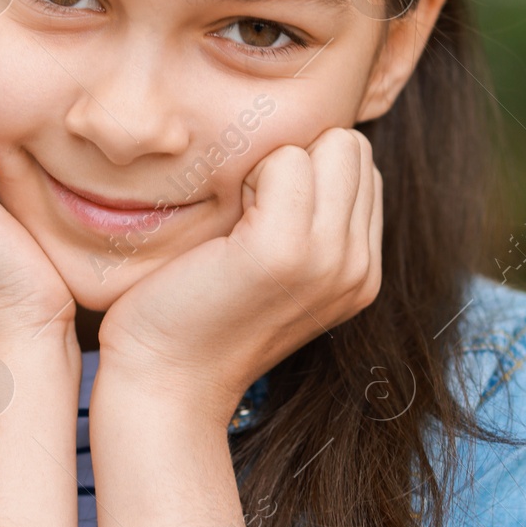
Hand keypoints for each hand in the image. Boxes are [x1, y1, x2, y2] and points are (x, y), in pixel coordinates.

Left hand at [96, 126, 382, 426]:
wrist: (164, 382)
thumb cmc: (197, 314)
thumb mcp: (273, 268)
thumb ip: (307, 219)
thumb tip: (307, 148)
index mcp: (361, 272)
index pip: (360, 167)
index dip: (307, 171)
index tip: (260, 217)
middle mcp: (358, 268)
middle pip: (353, 147)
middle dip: (299, 158)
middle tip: (247, 213)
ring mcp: (328, 259)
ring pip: (328, 144)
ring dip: (273, 164)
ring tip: (237, 222)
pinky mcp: (284, 250)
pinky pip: (285, 159)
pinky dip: (248, 173)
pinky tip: (223, 226)